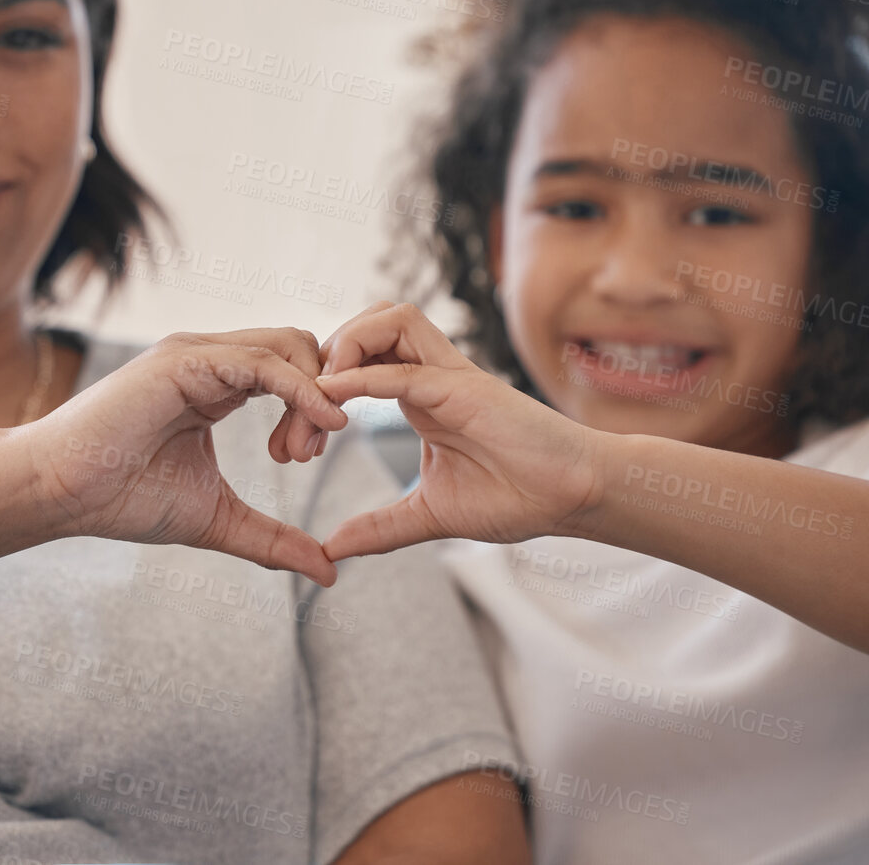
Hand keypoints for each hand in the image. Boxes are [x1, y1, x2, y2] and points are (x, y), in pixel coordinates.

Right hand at [14, 329, 347, 584]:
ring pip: (288, 346)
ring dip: (314, 396)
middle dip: (321, 399)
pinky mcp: (183, 360)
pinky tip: (317, 424)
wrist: (60, 494)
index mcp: (217, 383)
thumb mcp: (217, 519)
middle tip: (303, 457)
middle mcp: (211, 358)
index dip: (315, 407)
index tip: (305, 458)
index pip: (293, 369)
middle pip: (301, 349)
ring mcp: (196, 354)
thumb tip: (329, 570)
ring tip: (297, 454)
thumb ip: (273, 539)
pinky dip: (300, 388)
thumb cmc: (122, 499)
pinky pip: (262, 361)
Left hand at [311, 302, 600, 559]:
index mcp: (420, 395)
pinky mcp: (465, 389)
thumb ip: (380, 528)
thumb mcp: (429, 514)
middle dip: (321, 359)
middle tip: (298, 419)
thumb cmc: (518, 497)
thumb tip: (332, 549)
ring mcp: (450, 376)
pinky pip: (405, 367)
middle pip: (367, 323)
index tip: (295, 443)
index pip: (357, 359)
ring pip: (388, 319)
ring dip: (344, 348)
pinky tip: (333, 398)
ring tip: (317, 397)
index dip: (318, 388)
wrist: (574, 497)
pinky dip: (363, 375)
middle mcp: (432, 374)